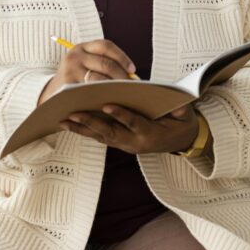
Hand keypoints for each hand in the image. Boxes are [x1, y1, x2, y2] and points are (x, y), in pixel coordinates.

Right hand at [39, 39, 135, 104]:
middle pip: (106, 63)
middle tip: (132, 87)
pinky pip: (91, 90)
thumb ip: (105, 64)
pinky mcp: (68, 85)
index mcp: (82, 47)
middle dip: (122, 76)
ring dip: (115, 87)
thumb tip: (133, 75)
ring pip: (99, 78)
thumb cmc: (77, 78)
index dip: (122, 57)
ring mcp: (70, 70)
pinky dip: (103, 95)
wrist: (51, 93)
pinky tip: (111, 100)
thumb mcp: (86, 64)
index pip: (106, 46)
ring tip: (125, 93)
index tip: (132, 69)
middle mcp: (75, 56)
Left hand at [60, 104, 201, 154]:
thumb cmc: (182, 124)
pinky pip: (100, 137)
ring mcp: (126, 145)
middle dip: (91, 123)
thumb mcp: (186, 116)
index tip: (106, 105)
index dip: (120, 115)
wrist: (182, 141)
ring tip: (63, 120)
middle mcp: (135, 143)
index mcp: (151, 134)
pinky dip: (84, 130)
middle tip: (73, 114)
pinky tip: (70, 124)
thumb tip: (178, 103)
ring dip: (81, 128)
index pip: (133, 123)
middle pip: (110, 133)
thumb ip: (181, 110)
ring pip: (100, 137)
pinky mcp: (120, 143)